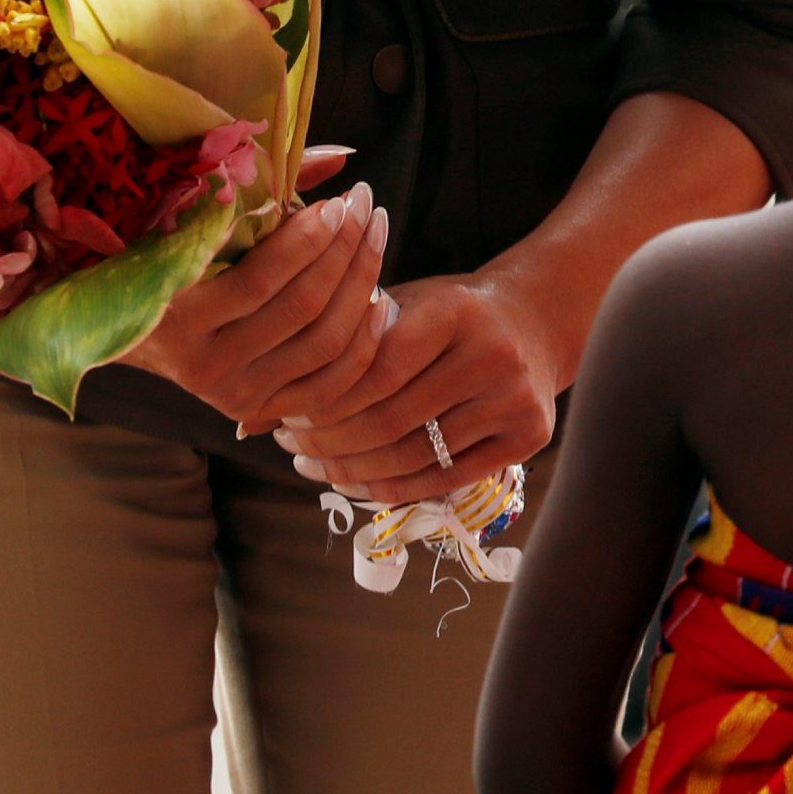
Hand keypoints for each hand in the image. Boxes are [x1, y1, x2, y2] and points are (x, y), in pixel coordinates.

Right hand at [117, 186, 393, 431]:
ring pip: (324, 342)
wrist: (136, 329)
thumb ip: (266, 186)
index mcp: (177, 317)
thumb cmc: (171, 257)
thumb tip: (344, 157)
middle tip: (365, 207)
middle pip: (302, 308)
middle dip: (345, 249)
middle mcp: (204, 367)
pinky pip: (331, 384)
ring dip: (362, 283)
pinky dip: (364, 342)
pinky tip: (380, 298)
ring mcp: (234, 395)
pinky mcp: (260, 411)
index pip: (262, 279)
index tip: (339, 201)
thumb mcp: (203, 220)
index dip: (311, 238)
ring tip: (374, 236)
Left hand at [275, 268, 562, 503]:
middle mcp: (492, 355)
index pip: (375, 371)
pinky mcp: (530, 435)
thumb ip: (346, 343)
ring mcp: (515, 399)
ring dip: (352, 470)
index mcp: (456, 312)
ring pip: (414, 457)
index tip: (285, 415)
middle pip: (390, 420)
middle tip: (290, 446)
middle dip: (329, 442)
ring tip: (314, 468)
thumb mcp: (404, 304)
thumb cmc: (451, 314)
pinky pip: (446, 479)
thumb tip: (257, 407)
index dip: (323, 402)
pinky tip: (357, 482)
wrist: (535, 320)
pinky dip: (394, 488)